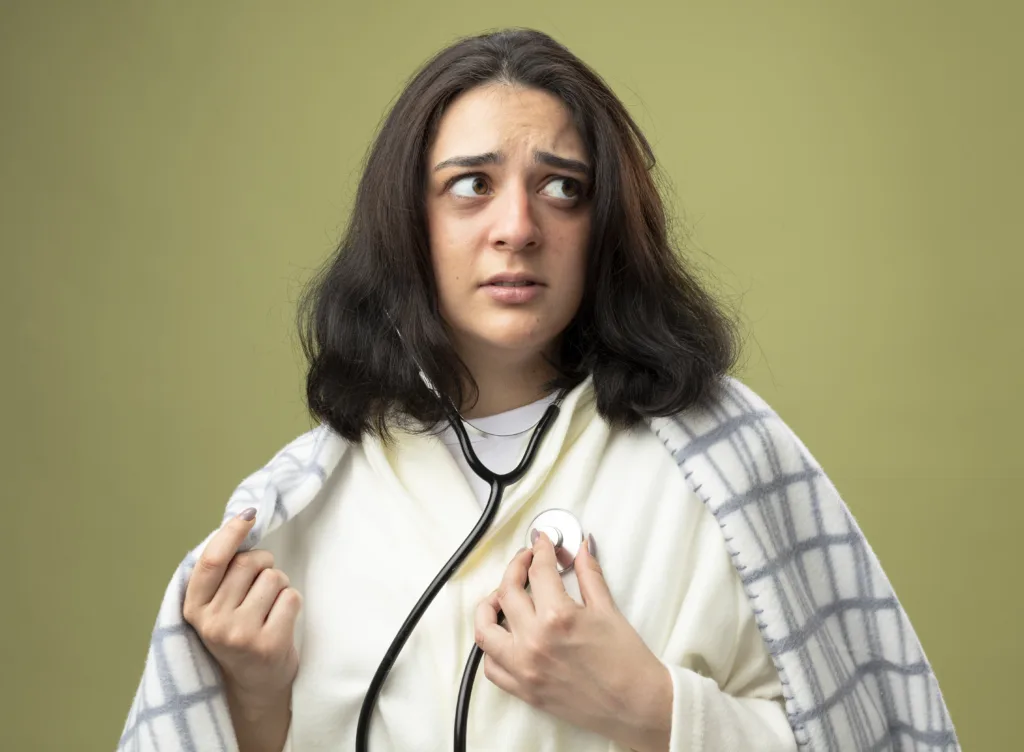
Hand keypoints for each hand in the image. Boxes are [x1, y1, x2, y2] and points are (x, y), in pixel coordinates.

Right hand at [183, 508, 300, 709]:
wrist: (254, 684)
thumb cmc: (238, 633)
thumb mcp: (216, 606)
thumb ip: (222, 572)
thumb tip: (242, 519)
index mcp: (194, 608)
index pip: (212, 561)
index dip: (230, 533)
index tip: (248, 516)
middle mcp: (213, 623)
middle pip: (249, 563)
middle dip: (263, 564)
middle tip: (259, 588)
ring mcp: (240, 636)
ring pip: (274, 578)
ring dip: (279, 586)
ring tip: (268, 608)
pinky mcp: (268, 645)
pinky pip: (291, 597)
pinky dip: (292, 602)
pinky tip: (280, 621)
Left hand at [474, 534, 672, 751]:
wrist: (637, 705)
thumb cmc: (627, 662)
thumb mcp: (608, 609)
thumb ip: (589, 574)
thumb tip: (581, 548)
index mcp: (558, 617)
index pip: (539, 570)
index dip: (541, 549)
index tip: (542, 543)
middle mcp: (535, 641)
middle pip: (507, 591)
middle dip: (515, 567)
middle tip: (526, 560)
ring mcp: (525, 668)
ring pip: (485, 629)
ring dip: (489, 606)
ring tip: (502, 596)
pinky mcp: (524, 690)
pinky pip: (491, 666)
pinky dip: (492, 647)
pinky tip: (504, 635)